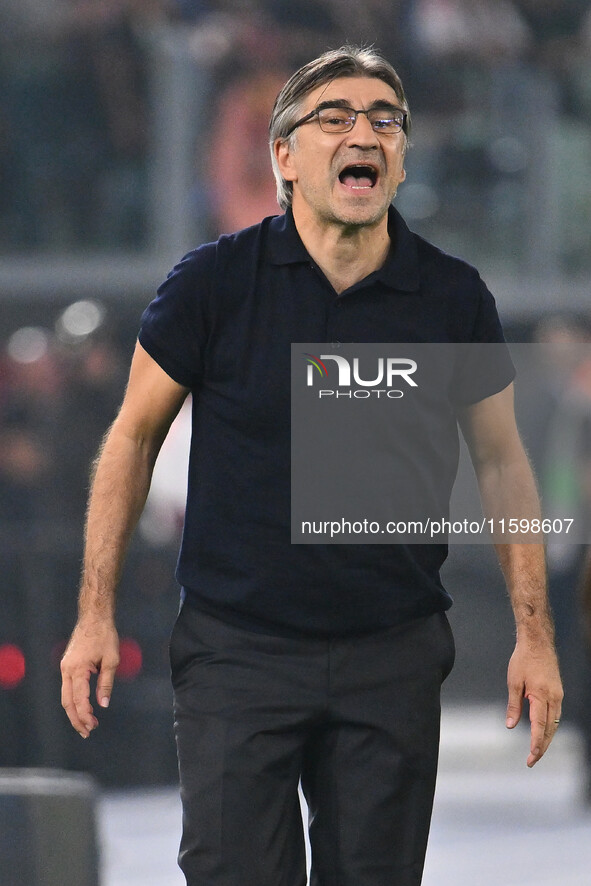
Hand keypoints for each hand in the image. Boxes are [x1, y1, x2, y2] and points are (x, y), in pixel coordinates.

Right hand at [60, 619, 119, 738]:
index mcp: (78, 669)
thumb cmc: (105, 636)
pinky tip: (83, 707)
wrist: (94, 617)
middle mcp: (67, 670)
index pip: (79, 699)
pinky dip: (74, 700)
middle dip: (76, 719)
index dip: (85, 715)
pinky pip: (68, 687)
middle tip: (87, 732)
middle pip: (67, 702)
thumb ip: (106, 684)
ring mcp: (65, 667)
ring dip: (75, 711)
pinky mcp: (67, 665)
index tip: (93, 726)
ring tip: (87, 724)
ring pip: (66, 696)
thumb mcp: (112, 660)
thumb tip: (103, 705)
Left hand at [505, 640, 562, 766]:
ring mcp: (558, 696)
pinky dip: (550, 727)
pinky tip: (543, 732)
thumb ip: (513, 705)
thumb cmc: (523, 659)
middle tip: (531, 761)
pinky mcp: (558, 693)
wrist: (538, 643)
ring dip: (547, 739)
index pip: (539, 726)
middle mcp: (553, 698)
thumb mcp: (514, 682)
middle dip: (542, 747)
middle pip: (550, 729)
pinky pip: (555, 715)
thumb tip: (510, 725)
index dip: (536, 743)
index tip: (531, 756)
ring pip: (555, 724)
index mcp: (541, 696)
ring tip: (537, 752)